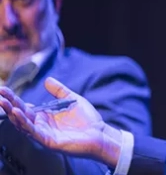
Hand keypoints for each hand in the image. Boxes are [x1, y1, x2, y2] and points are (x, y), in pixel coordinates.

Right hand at [0, 77, 122, 166]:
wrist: (100, 133)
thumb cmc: (87, 119)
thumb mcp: (71, 99)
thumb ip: (59, 90)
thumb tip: (47, 80)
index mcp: (45, 115)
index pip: (25, 106)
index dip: (14, 99)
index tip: (4, 90)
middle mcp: (41, 125)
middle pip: (21, 114)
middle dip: (9, 105)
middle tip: (0, 95)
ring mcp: (43, 133)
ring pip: (23, 124)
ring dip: (14, 114)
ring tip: (5, 104)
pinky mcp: (48, 141)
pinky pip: (33, 132)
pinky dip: (25, 123)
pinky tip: (18, 113)